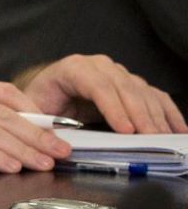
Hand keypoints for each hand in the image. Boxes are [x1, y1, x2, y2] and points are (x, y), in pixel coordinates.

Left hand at [16, 55, 185, 135]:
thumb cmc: (40, 102)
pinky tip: (177, 128)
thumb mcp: (35, 111)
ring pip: (142, 92)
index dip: (114, 108)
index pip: (98, 86)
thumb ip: (46, 124)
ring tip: (164, 136)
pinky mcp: (131, 84)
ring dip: (156, 116)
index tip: (126, 130)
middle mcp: (98, 66)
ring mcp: (118, 73)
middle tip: (151, 138)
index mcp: (72, 69)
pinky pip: (154, 96)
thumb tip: (59, 143)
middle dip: (140, 115)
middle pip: (125, 88)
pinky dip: (167, 112)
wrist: (45, 91)